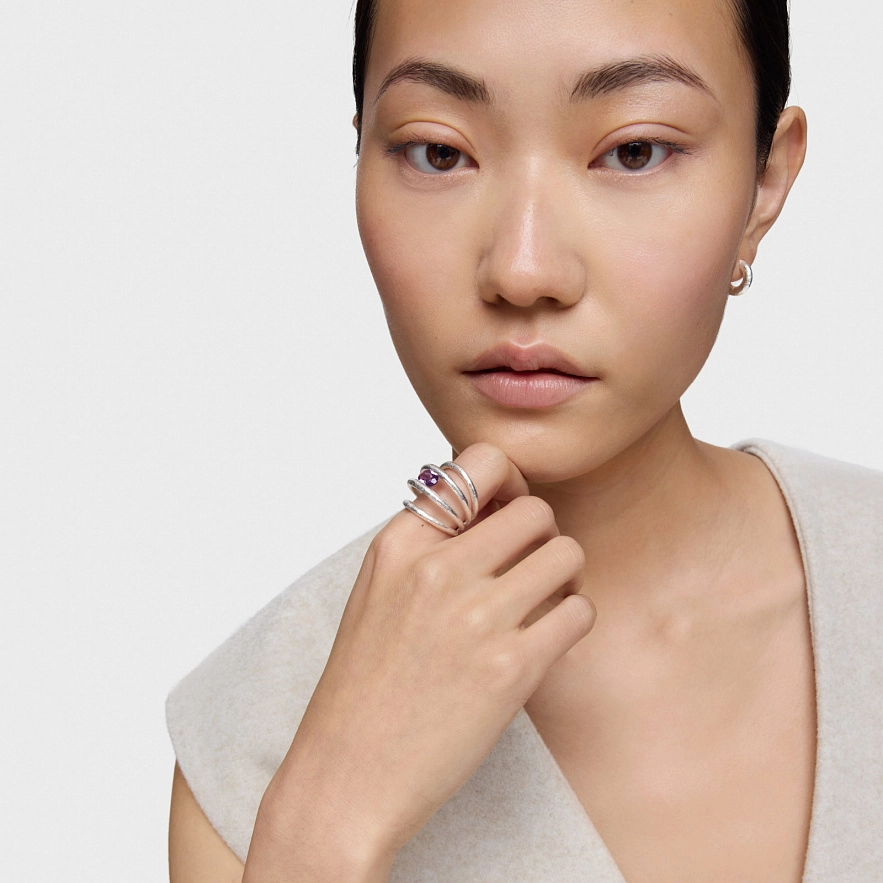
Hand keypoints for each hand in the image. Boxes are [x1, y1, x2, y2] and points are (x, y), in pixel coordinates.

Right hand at [245, 443, 595, 879]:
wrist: (348, 777)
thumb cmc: (364, 686)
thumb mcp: (378, 591)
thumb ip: (431, 544)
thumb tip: (498, 507)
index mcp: (399, 543)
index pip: (481, 462)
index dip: (511, 483)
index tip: (508, 516)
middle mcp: (437, 568)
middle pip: (536, 510)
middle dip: (543, 535)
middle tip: (531, 569)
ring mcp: (474, 617)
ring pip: (566, 553)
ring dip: (565, 577)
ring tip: (543, 604)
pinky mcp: (510, 668)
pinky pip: (578, 611)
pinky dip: (572, 621)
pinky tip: (546, 641)